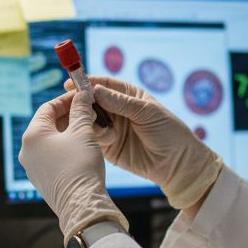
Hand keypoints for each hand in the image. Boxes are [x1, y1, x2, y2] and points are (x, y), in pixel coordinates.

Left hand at [19, 88, 127, 240]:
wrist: (81, 205)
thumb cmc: (80, 165)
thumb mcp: (83, 131)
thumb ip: (81, 109)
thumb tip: (83, 95)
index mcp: (32, 135)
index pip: (48, 107)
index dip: (67, 99)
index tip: (83, 96)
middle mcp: (27, 151)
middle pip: (48, 124)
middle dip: (69, 116)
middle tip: (89, 112)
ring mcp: (32, 167)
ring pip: (51, 141)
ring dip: (69, 132)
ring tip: (89, 129)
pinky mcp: (42, 180)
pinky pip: (52, 157)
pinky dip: (66, 148)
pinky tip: (83, 148)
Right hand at [69, 75, 222, 209]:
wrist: (177, 165)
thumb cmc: (169, 133)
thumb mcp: (147, 113)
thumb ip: (121, 102)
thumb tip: (96, 90)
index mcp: (128, 95)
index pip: (104, 84)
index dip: (87, 83)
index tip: (70, 85)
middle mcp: (117, 109)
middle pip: (91, 101)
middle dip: (80, 102)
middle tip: (70, 105)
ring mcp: (111, 127)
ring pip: (88, 119)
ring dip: (86, 120)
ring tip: (89, 123)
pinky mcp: (108, 146)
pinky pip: (92, 137)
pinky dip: (91, 136)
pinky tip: (100, 138)